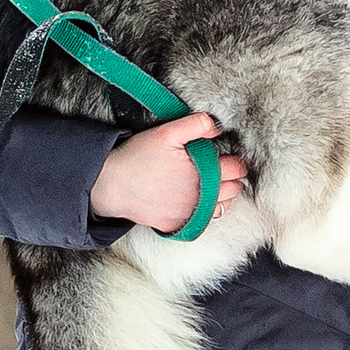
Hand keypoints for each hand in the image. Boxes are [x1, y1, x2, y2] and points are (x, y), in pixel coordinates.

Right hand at [90, 112, 247, 232]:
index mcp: (203, 173)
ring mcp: (187, 214)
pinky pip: (199, 223)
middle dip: (234, 180)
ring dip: (222, 198)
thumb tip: (218, 126)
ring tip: (219, 188)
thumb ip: (196, 125)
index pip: (235, 169)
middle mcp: (199, 197)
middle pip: (231, 190)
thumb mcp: (167, 132)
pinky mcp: (175, 225)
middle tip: (230, 172)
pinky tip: (200, 203)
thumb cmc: (138, 157)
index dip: (238, 162)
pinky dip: (204, 214)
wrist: (111, 184)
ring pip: (219, 209)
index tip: (235, 159)